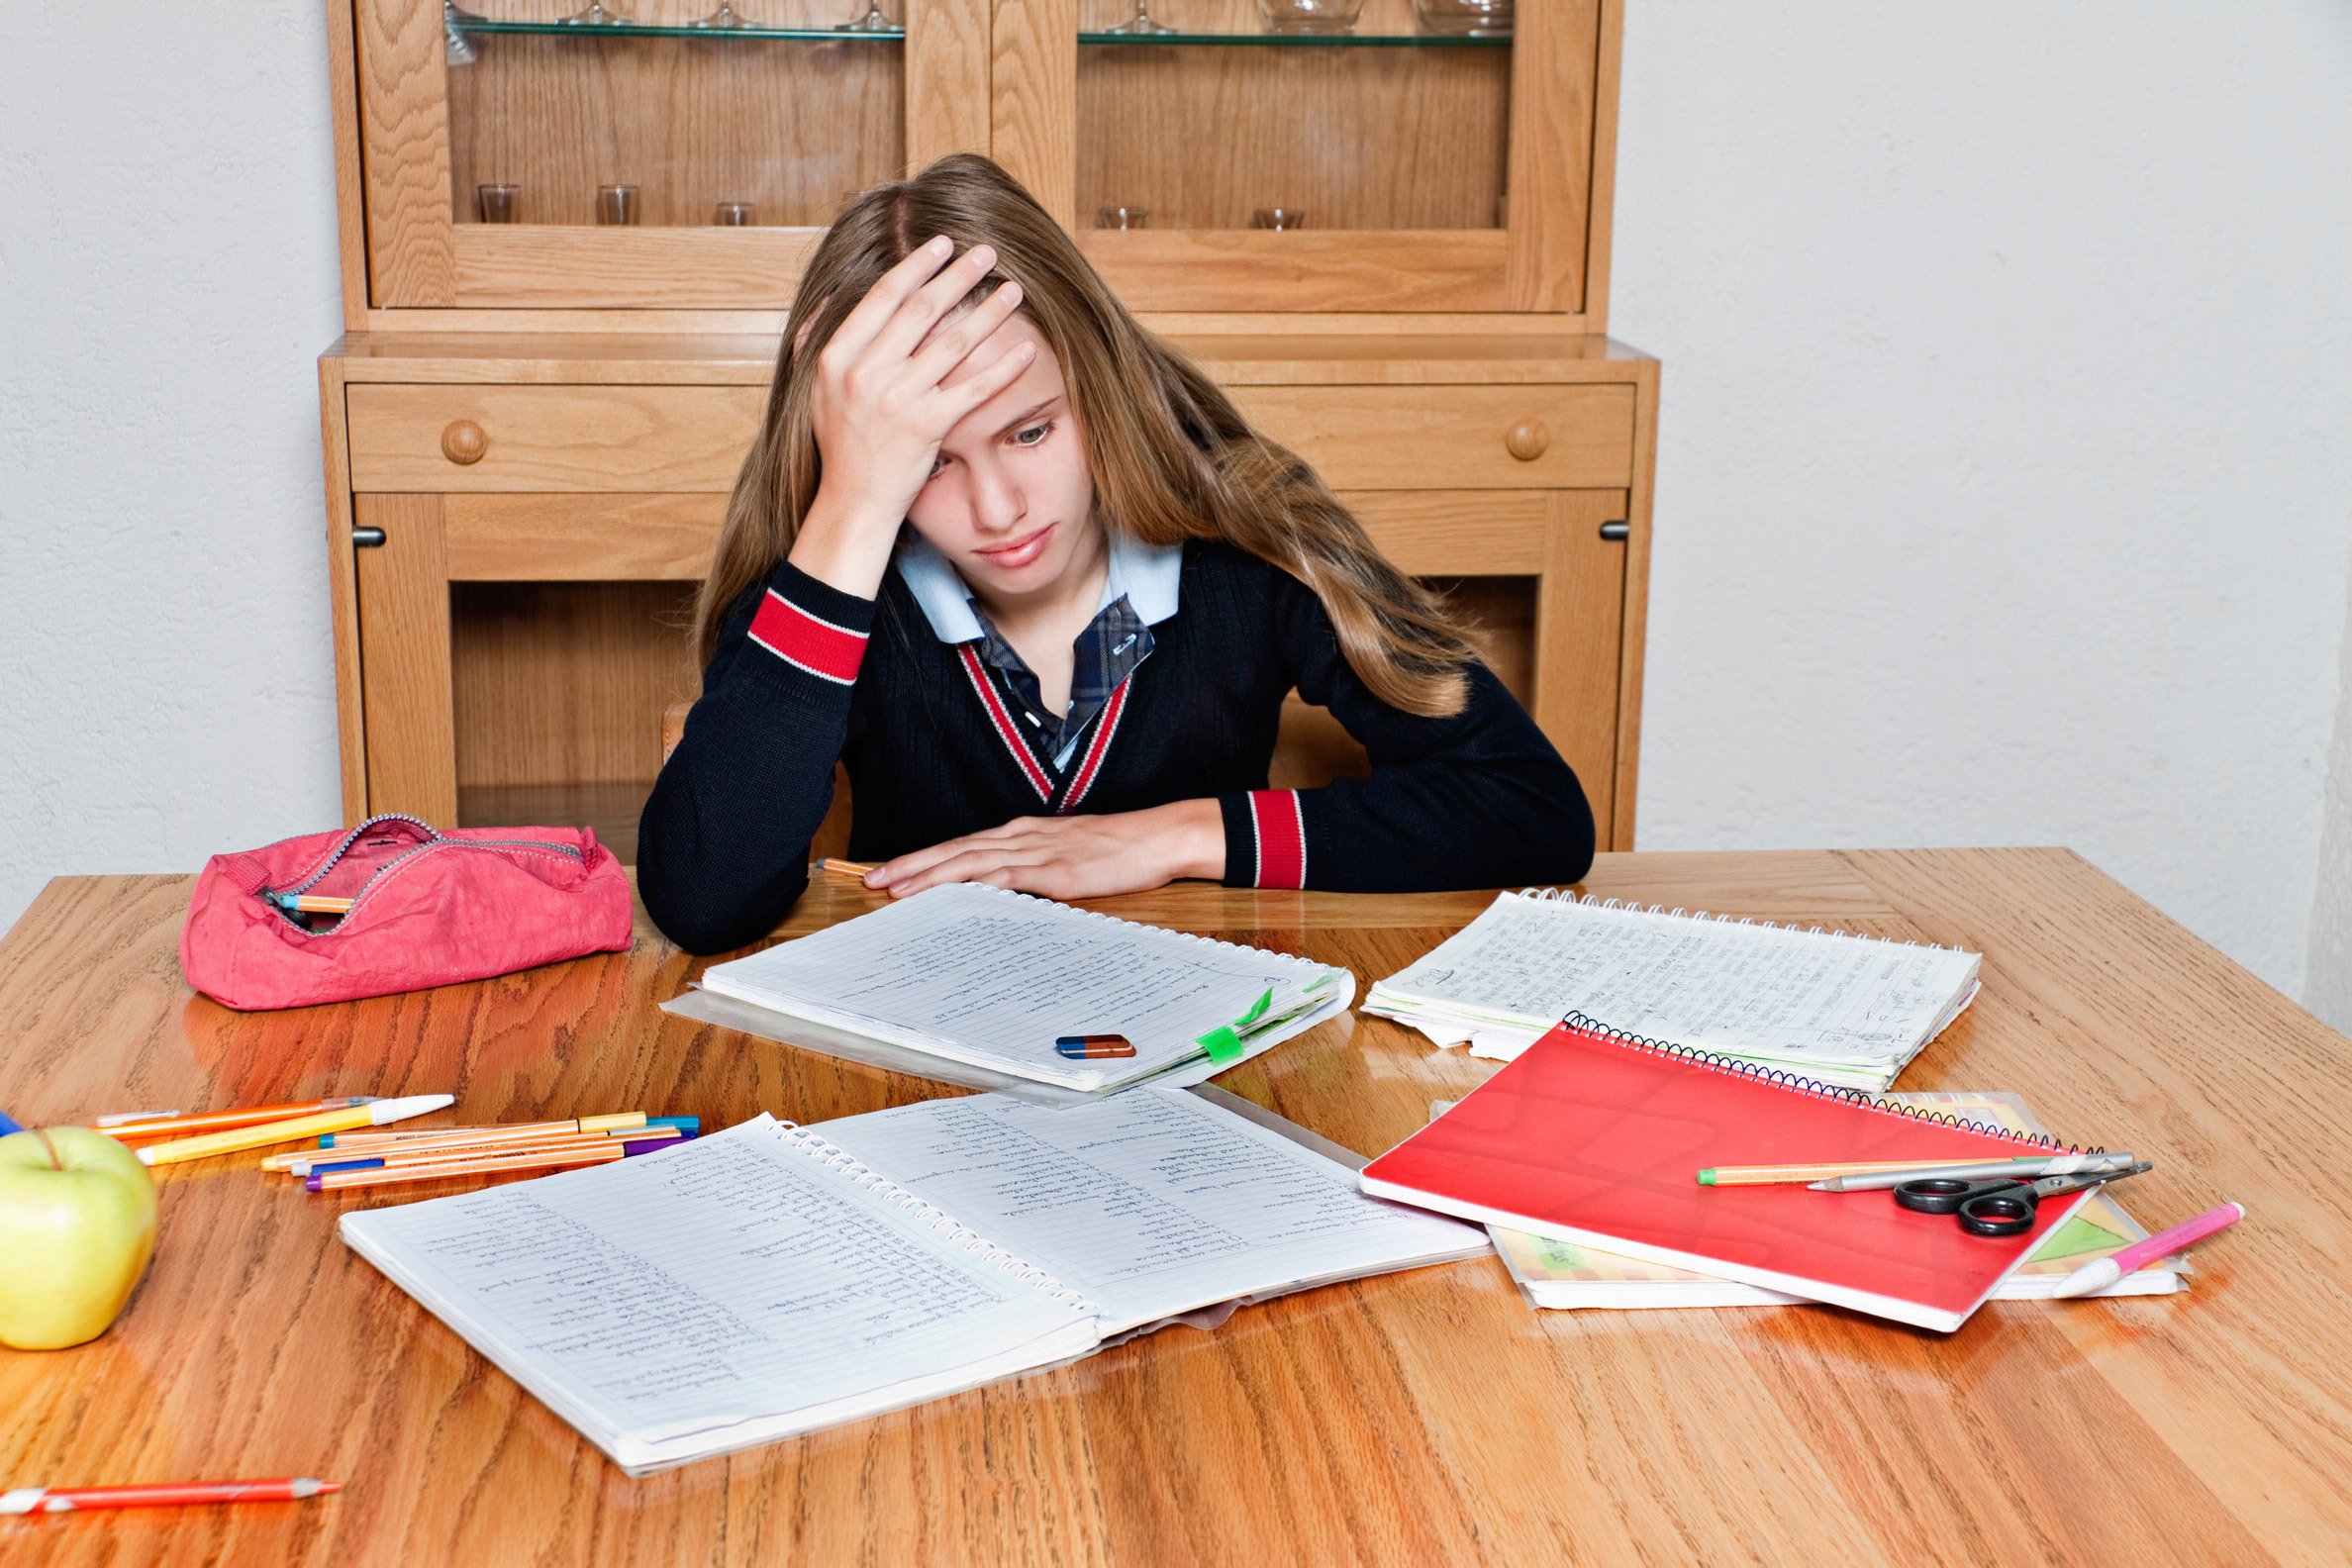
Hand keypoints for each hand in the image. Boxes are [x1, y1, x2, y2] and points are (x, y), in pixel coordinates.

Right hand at [788, 237, 1033, 594]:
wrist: (853, 502)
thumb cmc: (842, 446)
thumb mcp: (817, 389)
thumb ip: (820, 340)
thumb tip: (834, 293)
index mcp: (838, 356)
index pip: (883, 297)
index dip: (916, 266)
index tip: (941, 244)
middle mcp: (865, 373)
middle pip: (922, 309)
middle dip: (958, 275)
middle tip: (986, 252)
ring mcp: (896, 400)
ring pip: (953, 343)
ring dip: (988, 312)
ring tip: (1014, 290)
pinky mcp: (927, 427)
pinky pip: (974, 388)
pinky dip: (1003, 366)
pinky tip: (1027, 348)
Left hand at [868, 800, 1226, 900]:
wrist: (1158, 836)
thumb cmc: (1119, 849)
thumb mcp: (1068, 857)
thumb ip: (1035, 870)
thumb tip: (1006, 890)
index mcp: (1023, 833)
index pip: (962, 846)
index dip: (924, 859)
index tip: (892, 872)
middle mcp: (1022, 836)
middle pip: (954, 850)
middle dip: (911, 865)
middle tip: (873, 880)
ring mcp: (1037, 850)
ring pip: (970, 861)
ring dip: (930, 875)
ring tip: (896, 889)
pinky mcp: (1056, 870)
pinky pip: (1007, 876)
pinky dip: (975, 883)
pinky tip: (953, 892)